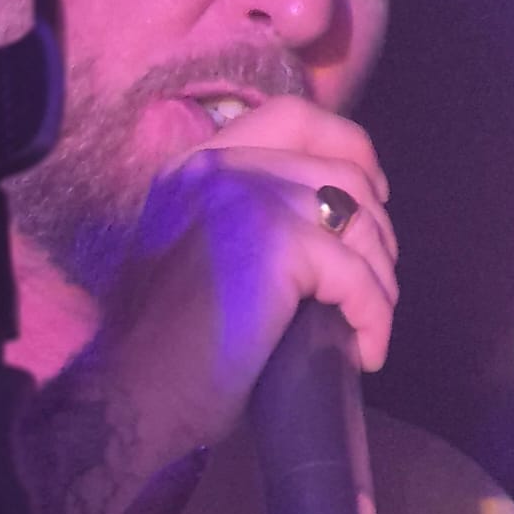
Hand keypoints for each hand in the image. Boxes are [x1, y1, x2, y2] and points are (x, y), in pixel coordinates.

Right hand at [101, 96, 399, 459]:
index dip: (349, 148)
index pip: (293, 118)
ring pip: (359, 220)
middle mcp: (218, 167)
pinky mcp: (277, 244)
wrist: (134, 395)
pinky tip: (364, 352)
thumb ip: (245, 216)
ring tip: (366, 326)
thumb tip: (331, 215)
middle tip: (375, 286)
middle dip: (378, 232)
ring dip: (380, 280)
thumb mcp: (199, 253)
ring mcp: (247, 198)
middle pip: (343, 171)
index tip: (374, 197)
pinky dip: (374, 317)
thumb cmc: (168, 348)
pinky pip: (358, 276)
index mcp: (197, 164)